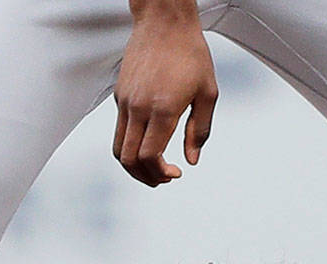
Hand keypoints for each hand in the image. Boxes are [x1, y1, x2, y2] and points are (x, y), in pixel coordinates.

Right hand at [112, 4, 217, 186]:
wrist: (164, 22)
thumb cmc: (189, 53)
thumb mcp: (207, 93)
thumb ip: (200, 130)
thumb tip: (192, 159)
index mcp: (162, 108)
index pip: (150, 155)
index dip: (160, 173)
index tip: (175, 173)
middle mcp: (138, 108)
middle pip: (128, 159)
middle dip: (144, 176)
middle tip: (161, 179)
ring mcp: (125, 102)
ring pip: (119, 148)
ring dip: (133, 165)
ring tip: (152, 167)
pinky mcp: (119, 96)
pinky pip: (120, 129)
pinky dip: (131, 143)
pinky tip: (148, 139)